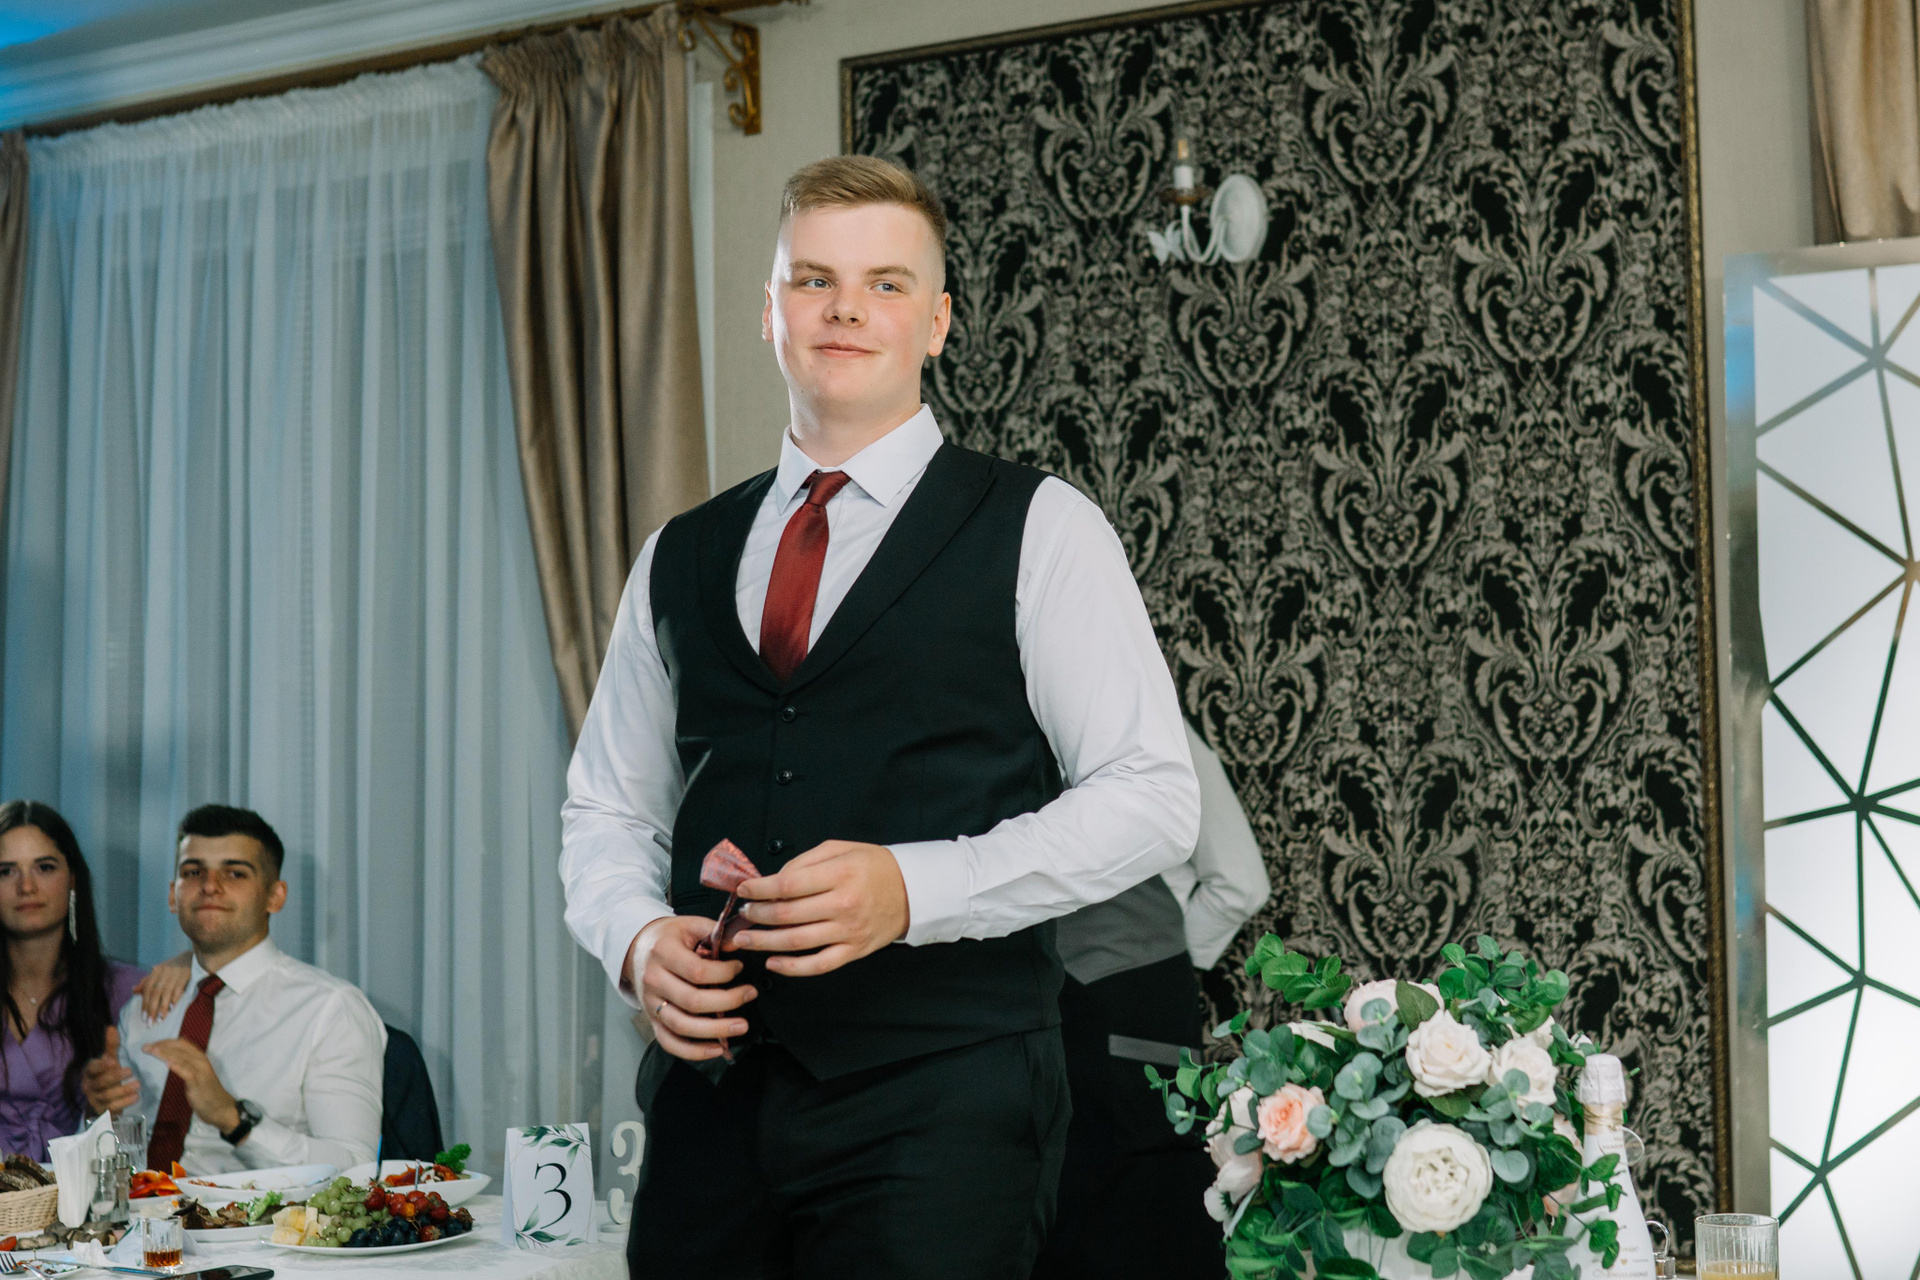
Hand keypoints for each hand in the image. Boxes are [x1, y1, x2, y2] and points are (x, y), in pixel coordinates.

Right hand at [82, 1027, 139, 1116]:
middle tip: (130, 1070)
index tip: (112, 1061)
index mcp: (90, 1073)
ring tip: (138, 1084)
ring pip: (107, 1095)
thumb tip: (110, 1027)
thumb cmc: (108, 1076)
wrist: (104, 1102)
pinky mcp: (103, 1110)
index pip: (91, 1068)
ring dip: (123, 1090)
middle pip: (100, 1082)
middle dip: (114, 1076)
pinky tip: (136, 1096)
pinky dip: (125, 1102)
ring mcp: (95, 1099)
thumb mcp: (110, 1061)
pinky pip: (112, 1107)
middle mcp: (90, 1086)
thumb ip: (110, 1046)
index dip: (100, 1065)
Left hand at [132, 951, 192, 1021]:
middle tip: (150, 1022)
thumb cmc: (172, 967)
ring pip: (166, 993)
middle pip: (156, 992)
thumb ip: (146, 982)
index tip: (144, 1017)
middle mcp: (164, 972)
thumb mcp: (158, 972)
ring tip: (160, 1019)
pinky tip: (172, 1009)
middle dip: (152, 1009)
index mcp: (156, 971)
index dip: (145, 1003)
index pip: (148, 989)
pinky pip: (179, 989)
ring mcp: (175, 973)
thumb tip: (133, 991)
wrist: (191, 957)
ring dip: (163, 1007)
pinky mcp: (186, 975)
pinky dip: (175, 999)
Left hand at [142, 1039, 239, 1134]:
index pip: (182, 1043)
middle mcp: (201, 1061)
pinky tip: (168, 1064)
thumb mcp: (196, 1074)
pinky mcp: (198, 1084)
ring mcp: (201, 1072)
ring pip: (183, 1058)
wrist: (220, 1108)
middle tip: (145, 1047)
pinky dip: (178, 1067)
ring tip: (153, 1051)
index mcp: (200, 1057)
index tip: (152, 1044)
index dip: (166, 1041)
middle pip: (180, 1048)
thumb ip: (186, 1064)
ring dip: (167, 1054)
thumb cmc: (206, 1091)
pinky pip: (188, 1073)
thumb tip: (170, 1057)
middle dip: (162, 1046)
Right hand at [627, 916, 757, 1062]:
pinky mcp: (652, 1020)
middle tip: (750, 994)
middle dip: (727, 1001)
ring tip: (742, 1026)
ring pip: (682, 1026)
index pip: (697, 971)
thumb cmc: (670, 936)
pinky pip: (670, 1043)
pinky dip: (694, 1052)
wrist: (637, 948)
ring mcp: (650, 1004)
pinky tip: (718, 1049)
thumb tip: (740, 943)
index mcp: (663, 953)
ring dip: (715, 1031)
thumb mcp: (689, 924)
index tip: (740, 967)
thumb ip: (714, 932)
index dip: (724, 972)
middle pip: (692, 1001)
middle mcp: (653, 980)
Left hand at [733, 840, 908, 976]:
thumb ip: (805, 861)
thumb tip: (773, 881)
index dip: (759, 889)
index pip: (788, 884)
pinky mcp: (854, 950)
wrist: (913, 891)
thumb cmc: (874, 867)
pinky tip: (773, 962)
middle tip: (742, 913)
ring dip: (764, 942)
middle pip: (788, 914)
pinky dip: (792, 968)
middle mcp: (843, 903)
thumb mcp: (841, 849)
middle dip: (757, 915)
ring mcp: (849, 930)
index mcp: (840, 874)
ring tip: (744, 939)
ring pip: (797, 941)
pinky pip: (818, 965)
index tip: (743, 890)